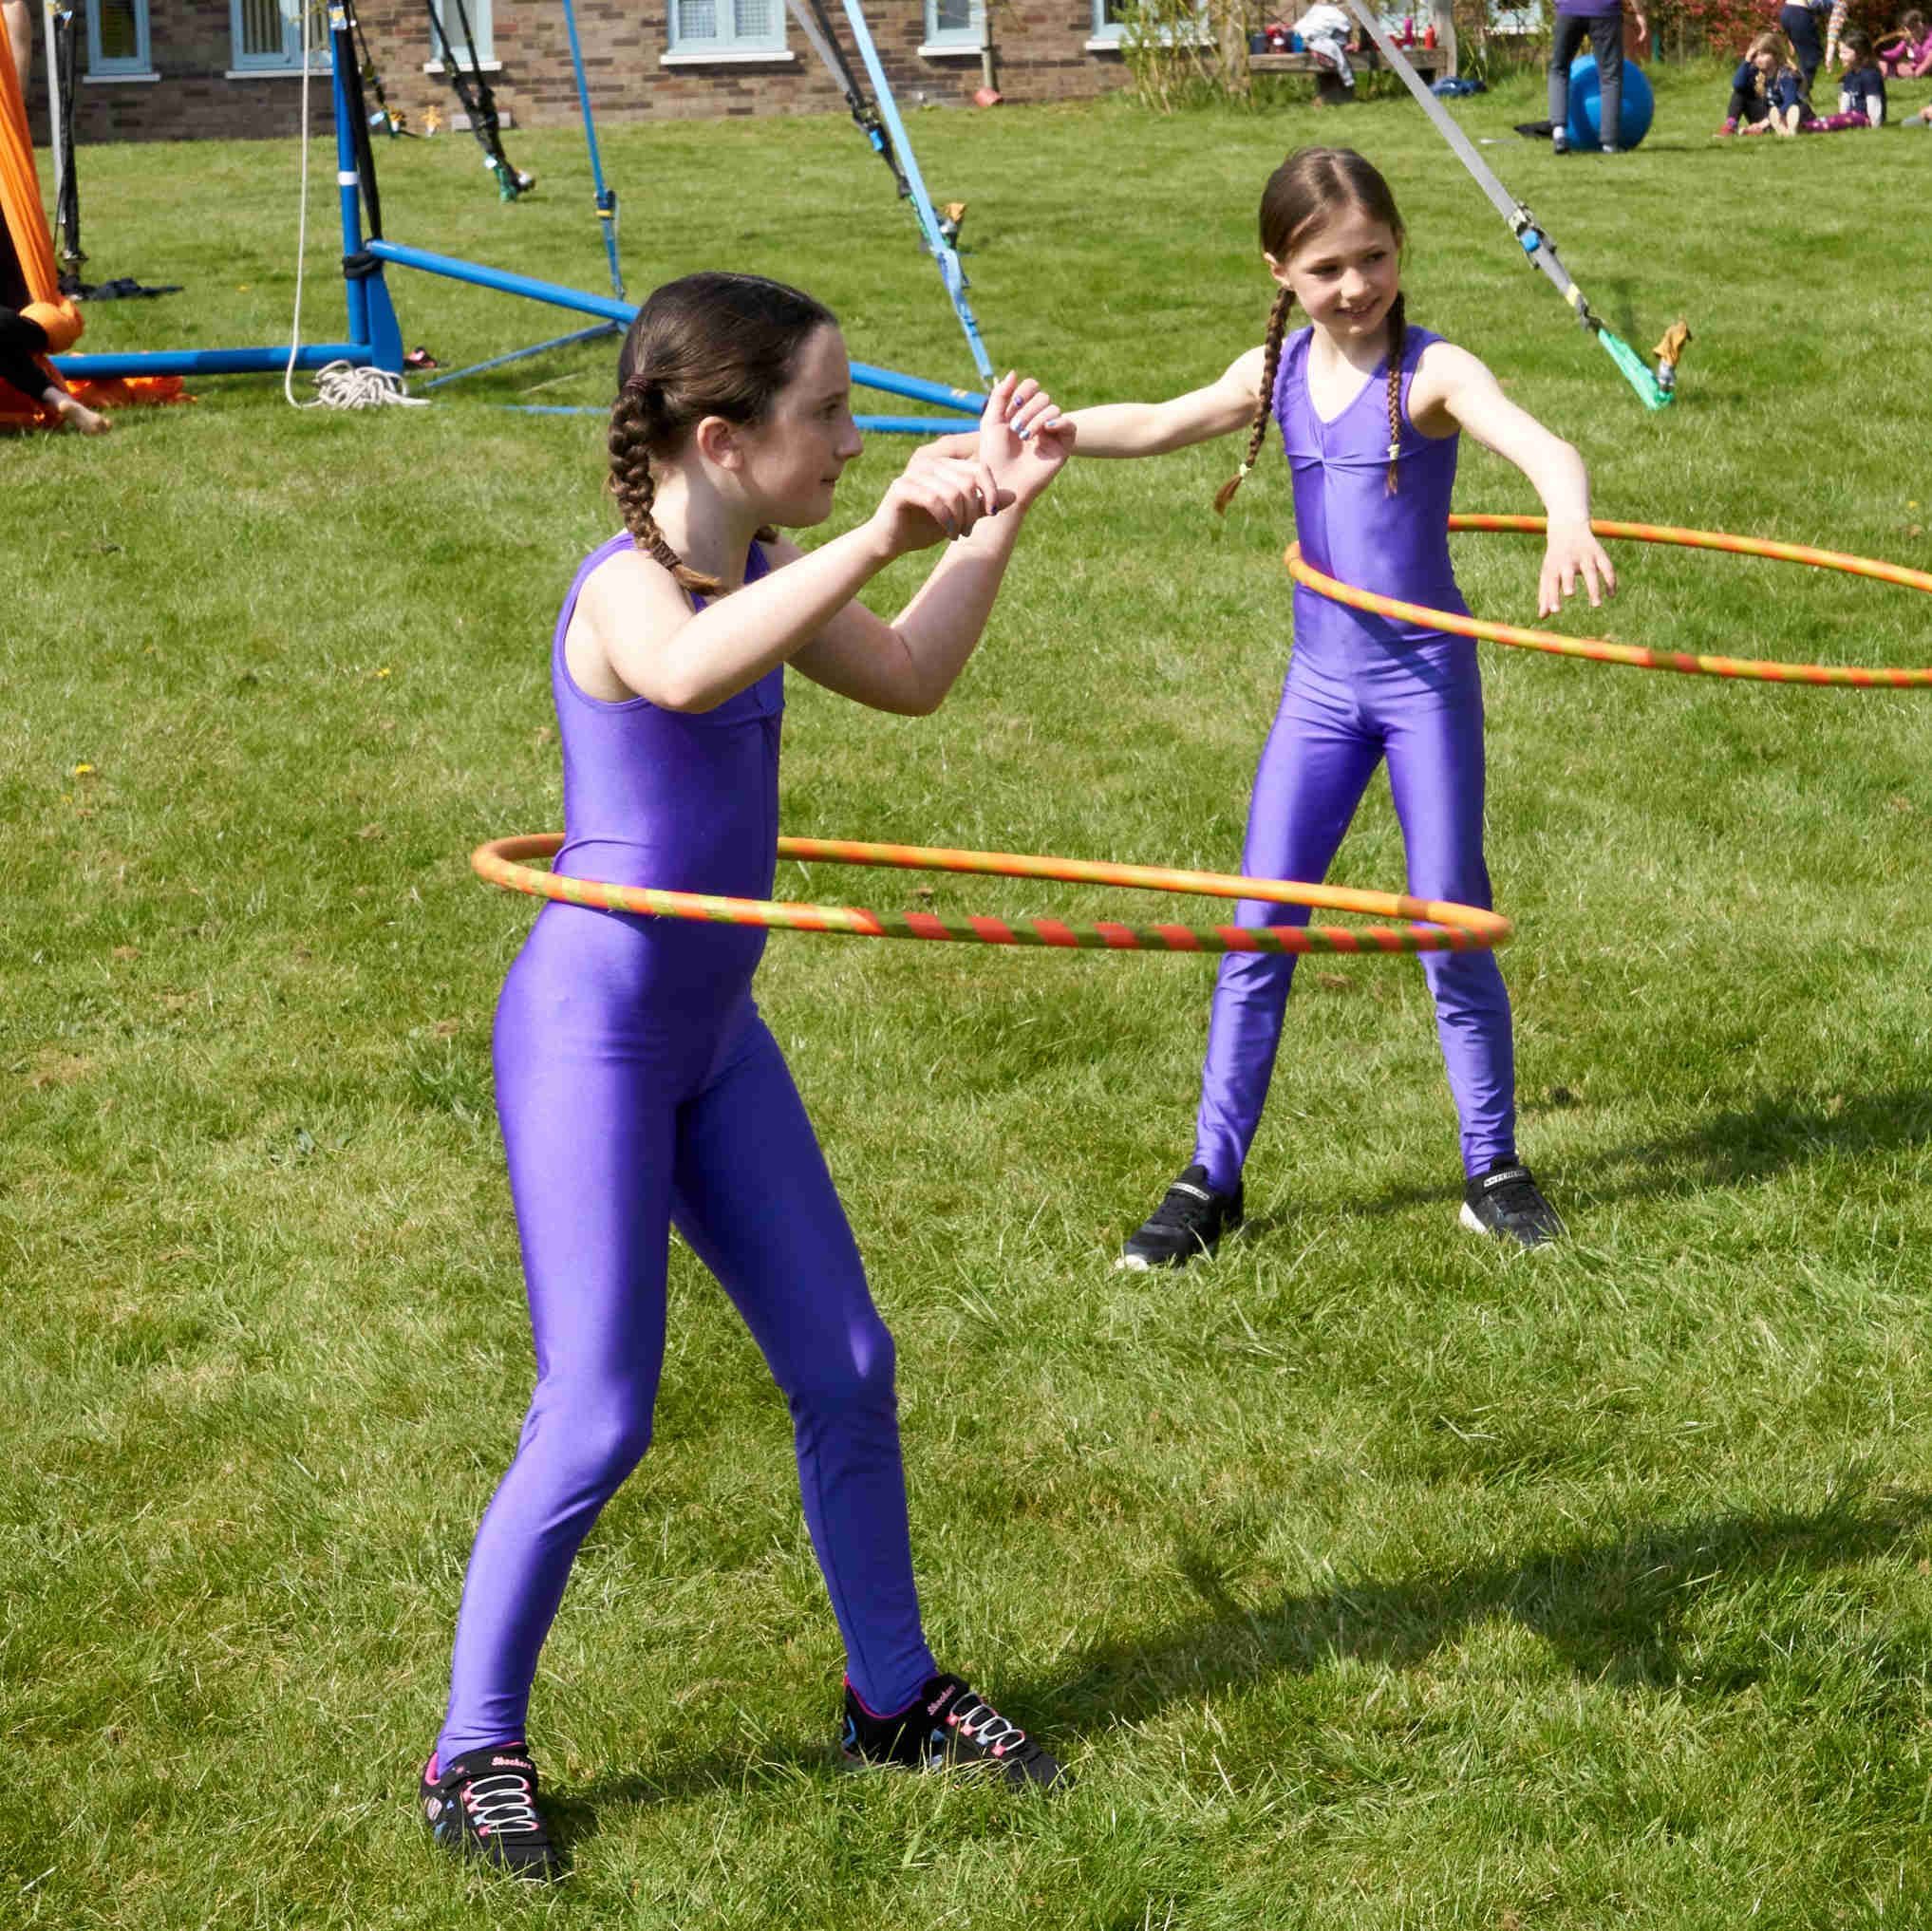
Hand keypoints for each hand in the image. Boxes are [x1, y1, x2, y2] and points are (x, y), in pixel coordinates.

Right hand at [866, 443, 1010, 559]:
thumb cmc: (926, 526)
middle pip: (968, 482)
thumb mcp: (961, 516)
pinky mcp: (901, 487)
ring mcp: (914, 473)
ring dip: (960, 519)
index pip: (980, 468)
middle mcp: (930, 463)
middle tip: (968, 531)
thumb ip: (983, 505)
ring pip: (953, 492)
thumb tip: (1013, 496)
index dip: (991, 490)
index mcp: (946, 465)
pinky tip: (948, 533)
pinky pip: (934, 500)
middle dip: (974, 511)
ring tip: (958, 534)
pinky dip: (946, 520)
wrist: (892, 541)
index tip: (992, 514)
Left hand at [977, 368, 1075, 508]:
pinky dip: (1059, 422)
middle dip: (1027, 410)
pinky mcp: (1062, 447)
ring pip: (1053, 409)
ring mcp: (1051, 433)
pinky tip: (1046, 430)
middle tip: (1015, 428)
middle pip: (1043, 397)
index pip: (1032, 387)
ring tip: (1025, 437)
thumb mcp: (991, 421)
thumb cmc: (994, 455)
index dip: (1024, 391)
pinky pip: (1069, 425)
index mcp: (1022, 412)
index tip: (1011, 406)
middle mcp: (1038, 420)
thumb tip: (1014, 373)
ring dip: (1036, 419)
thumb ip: (1000, 396)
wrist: (1002, 481)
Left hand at [1537, 520, 1614, 617]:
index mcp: (1554, 567)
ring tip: (1596, 605)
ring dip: (1593, 588)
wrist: (1568, 528)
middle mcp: (1569, 560)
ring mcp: (1585, 556)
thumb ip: (1545, 595)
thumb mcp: (1548, 573)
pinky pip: (1607, 567)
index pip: (1551, 583)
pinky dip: (1610, 580)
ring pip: (1591, 571)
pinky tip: (1612, 595)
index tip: (1555, 611)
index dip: (1552, 596)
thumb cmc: (1555, 558)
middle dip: (1568, 582)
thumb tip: (1542, 617)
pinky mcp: (1599, 553)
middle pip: (1568, 572)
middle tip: (1569, 594)